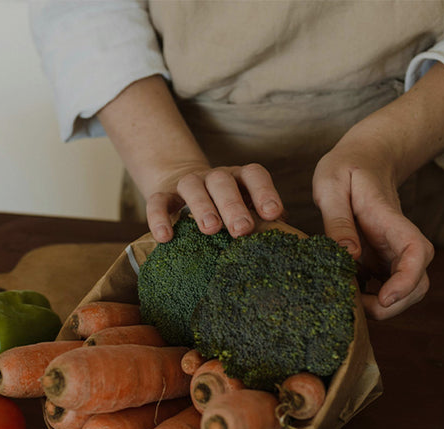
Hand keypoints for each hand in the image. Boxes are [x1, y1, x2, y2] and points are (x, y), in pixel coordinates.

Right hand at [144, 163, 283, 242]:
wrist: (183, 189)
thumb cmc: (226, 208)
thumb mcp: (245, 209)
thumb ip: (262, 220)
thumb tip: (285, 236)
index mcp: (239, 178)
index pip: (254, 175)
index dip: (265, 192)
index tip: (274, 214)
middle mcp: (214, 177)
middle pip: (223, 181)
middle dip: (233, 205)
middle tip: (242, 230)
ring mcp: (188, 183)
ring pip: (192, 186)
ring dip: (202, 207)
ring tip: (210, 229)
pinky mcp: (163, 194)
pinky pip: (158, 201)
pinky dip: (159, 217)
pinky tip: (165, 238)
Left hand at [313, 134, 433, 319]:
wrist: (365, 157)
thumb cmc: (347, 167)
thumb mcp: (331, 184)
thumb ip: (338, 219)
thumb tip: (348, 255)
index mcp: (390, 219)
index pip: (416, 252)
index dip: (407, 280)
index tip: (384, 298)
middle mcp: (398, 239)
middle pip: (418, 282)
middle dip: (394, 306)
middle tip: (356, 308)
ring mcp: (392, 251)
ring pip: (406, 290)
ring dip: (383, 306)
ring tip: (348, 302)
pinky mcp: (381, 258)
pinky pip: (385, 286)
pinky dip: (371, 299)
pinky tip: (346, 293)